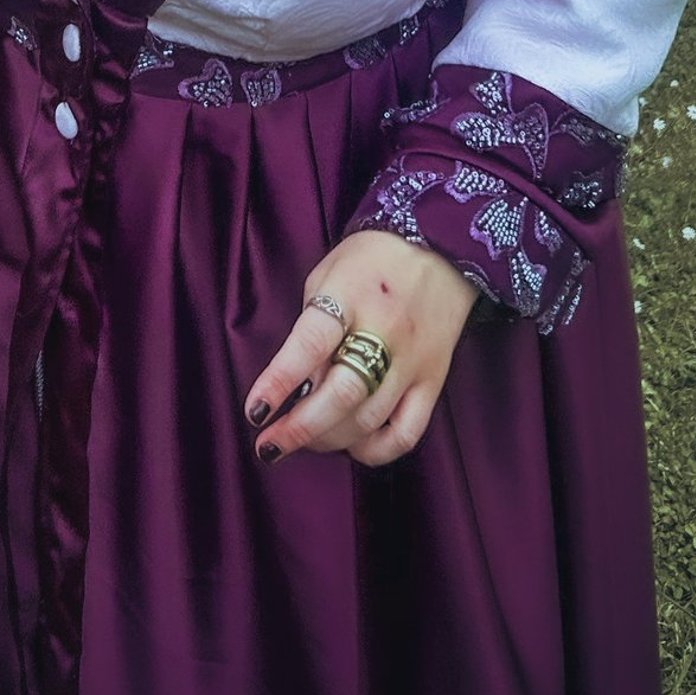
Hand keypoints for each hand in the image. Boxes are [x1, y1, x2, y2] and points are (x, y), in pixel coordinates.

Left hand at [242, 229, 477, 470]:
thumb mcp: (327, 274)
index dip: (279, 382)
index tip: (255, 411)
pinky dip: (376, 450)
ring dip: (329, 440)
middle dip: (299, 428)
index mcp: (350, 295)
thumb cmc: (371, 258)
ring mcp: (413, 360)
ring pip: (369, 419)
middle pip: (341, 394)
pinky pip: (407, 432)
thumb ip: (311, 326)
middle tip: (269, 444)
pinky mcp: (434, 380)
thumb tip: (299, 385)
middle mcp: (384, 330)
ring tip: (304, 440)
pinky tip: (353, 445)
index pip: (311, 345)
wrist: (440, 244)